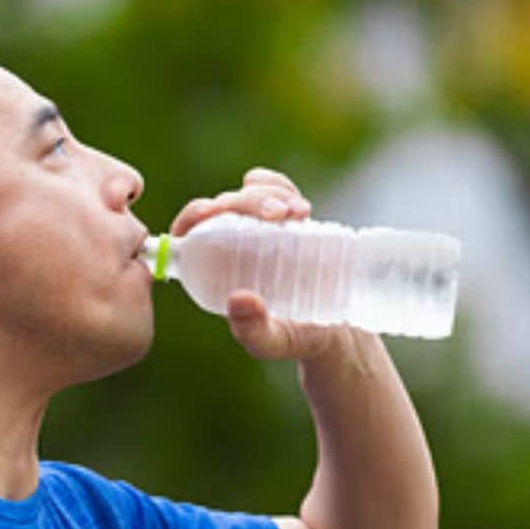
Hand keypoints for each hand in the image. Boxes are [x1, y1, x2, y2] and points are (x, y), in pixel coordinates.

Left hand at [169, 167, 344, 360]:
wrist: (339, 330)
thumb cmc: (299, 340)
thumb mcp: (276, 342)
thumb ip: (254, 331)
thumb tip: (238, 299)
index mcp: (214, 272)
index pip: (189, 235)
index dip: (194, 216)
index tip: (213, 211)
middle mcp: (231, 247)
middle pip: (223, 209)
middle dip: (245, 201)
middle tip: (277, 214)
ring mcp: (258, 229)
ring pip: (248, 194)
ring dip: (268, 192)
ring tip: (298, 212)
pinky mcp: (285, 218)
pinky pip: (274, 190)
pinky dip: (281, 186)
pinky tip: (297, 202)